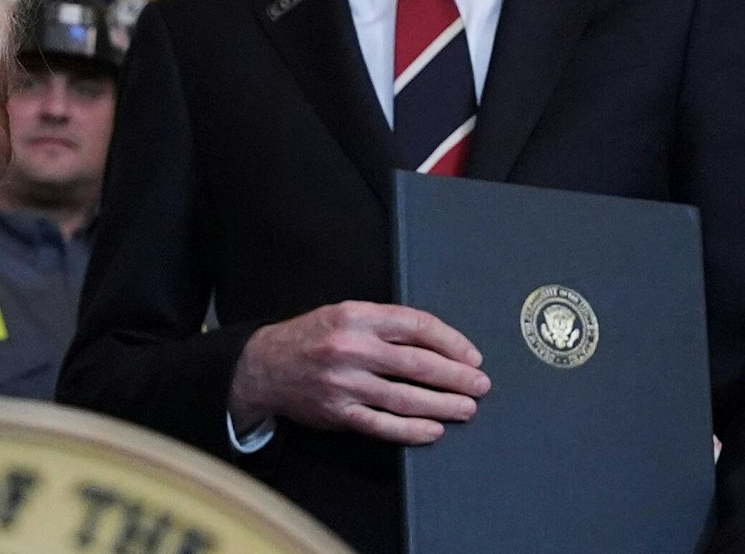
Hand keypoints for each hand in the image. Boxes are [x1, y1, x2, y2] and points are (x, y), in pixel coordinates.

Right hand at [227, 301, 489, 445]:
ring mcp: (344, 382)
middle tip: (480, 385)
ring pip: (405, 398)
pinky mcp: (337, 412)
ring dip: (442, 405)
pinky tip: (433, 430)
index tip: (471, 355)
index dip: (451, 342)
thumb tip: (437, 343)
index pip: (416, 326)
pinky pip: (382, 425)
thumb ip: (384, 324)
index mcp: (356, 316)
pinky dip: (411, 430)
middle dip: (456, 376)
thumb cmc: (312, 337)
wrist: (265, 365)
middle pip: (418, 364)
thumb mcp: (344, 314)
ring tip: (466, 408)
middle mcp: (351, 347)